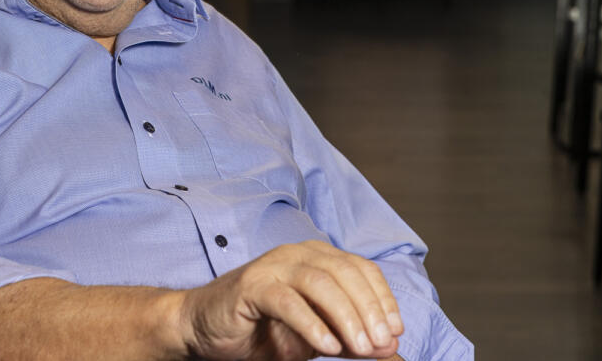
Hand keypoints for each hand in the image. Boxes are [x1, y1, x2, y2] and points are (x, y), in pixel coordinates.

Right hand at [177, 240, 402, 359]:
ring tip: (360, 349)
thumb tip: (388, 348)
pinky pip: (287, 301)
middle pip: (346, 273)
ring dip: (346, 317)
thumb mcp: (316, 336)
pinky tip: (327, 347)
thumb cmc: (262, 330)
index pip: (362, 270)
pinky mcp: (251, 286)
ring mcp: (273, 266)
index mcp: (317, 257)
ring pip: (321, 283)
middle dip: (369, 310)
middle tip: (381, 345)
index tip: (396, 332)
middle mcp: (298, 253)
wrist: (204, 329)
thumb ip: (349, 338)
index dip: (384, 300)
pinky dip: (312, 324)